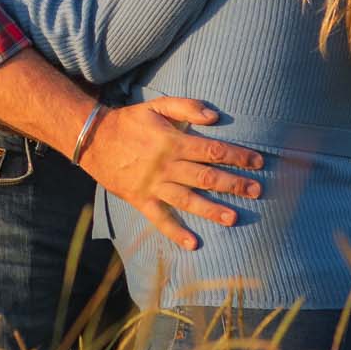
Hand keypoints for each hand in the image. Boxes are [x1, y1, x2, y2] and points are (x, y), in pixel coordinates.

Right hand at [74, 96, 263, 251]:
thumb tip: (215, 116)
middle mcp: (166, 166)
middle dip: (234, 184)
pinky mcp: (140, 200)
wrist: (92, 139)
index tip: (258, 161)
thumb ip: (186, 107)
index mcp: (173, 141)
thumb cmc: (129, 121)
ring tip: (234, 218)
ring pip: (188, 200)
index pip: (213, 150)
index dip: (237, 156)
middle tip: (257, 191)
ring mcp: (153, 185)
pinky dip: (176, 232)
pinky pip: (160, 219)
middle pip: (206, 177)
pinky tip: (193, 244)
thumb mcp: (156, 105)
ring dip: (212, 210)